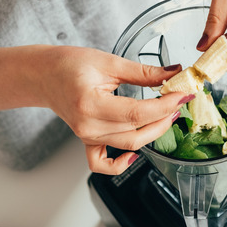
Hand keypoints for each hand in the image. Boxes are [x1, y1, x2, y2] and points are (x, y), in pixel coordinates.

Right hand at [41, 47, 190, 174]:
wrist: (44, 75)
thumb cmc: (69, 65)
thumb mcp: (109, 62)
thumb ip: (143, 72)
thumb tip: (173, 73)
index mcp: (91, 104)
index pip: (137, 112)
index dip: (165, 106)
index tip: (182, 95)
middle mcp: (88, 126)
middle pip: (136, 132)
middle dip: (164, 118)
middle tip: (179, 101)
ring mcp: (87, 136)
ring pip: (128, 145)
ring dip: (153, 132)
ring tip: (167, 114)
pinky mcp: (87, 141)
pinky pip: (102, 164)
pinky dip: (120, 164)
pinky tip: (134, 155)